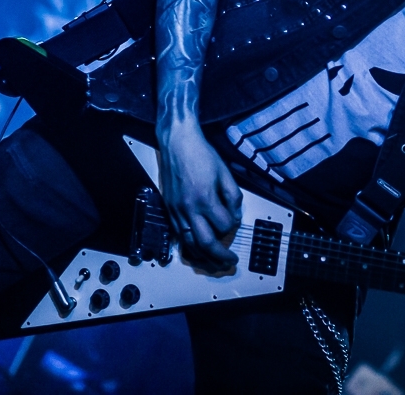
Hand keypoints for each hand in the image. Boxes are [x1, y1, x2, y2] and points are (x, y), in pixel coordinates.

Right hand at [158, 122, 242, 270]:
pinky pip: (179, 235)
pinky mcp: (170, 209)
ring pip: (189, 244)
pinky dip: (189, 246)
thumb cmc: (200, 154)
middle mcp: (189, 208)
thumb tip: (235, 214)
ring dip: (203, 257)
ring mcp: (177, 210)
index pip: (224, 225)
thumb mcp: (225, 172)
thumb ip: (233, 196)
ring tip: (214, 263)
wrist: (178, 142)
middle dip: (220, 257)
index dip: (233, 225)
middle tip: (229, 262)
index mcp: (206, 198)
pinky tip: (196, 249)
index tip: (235, 221)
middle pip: (206, 243)